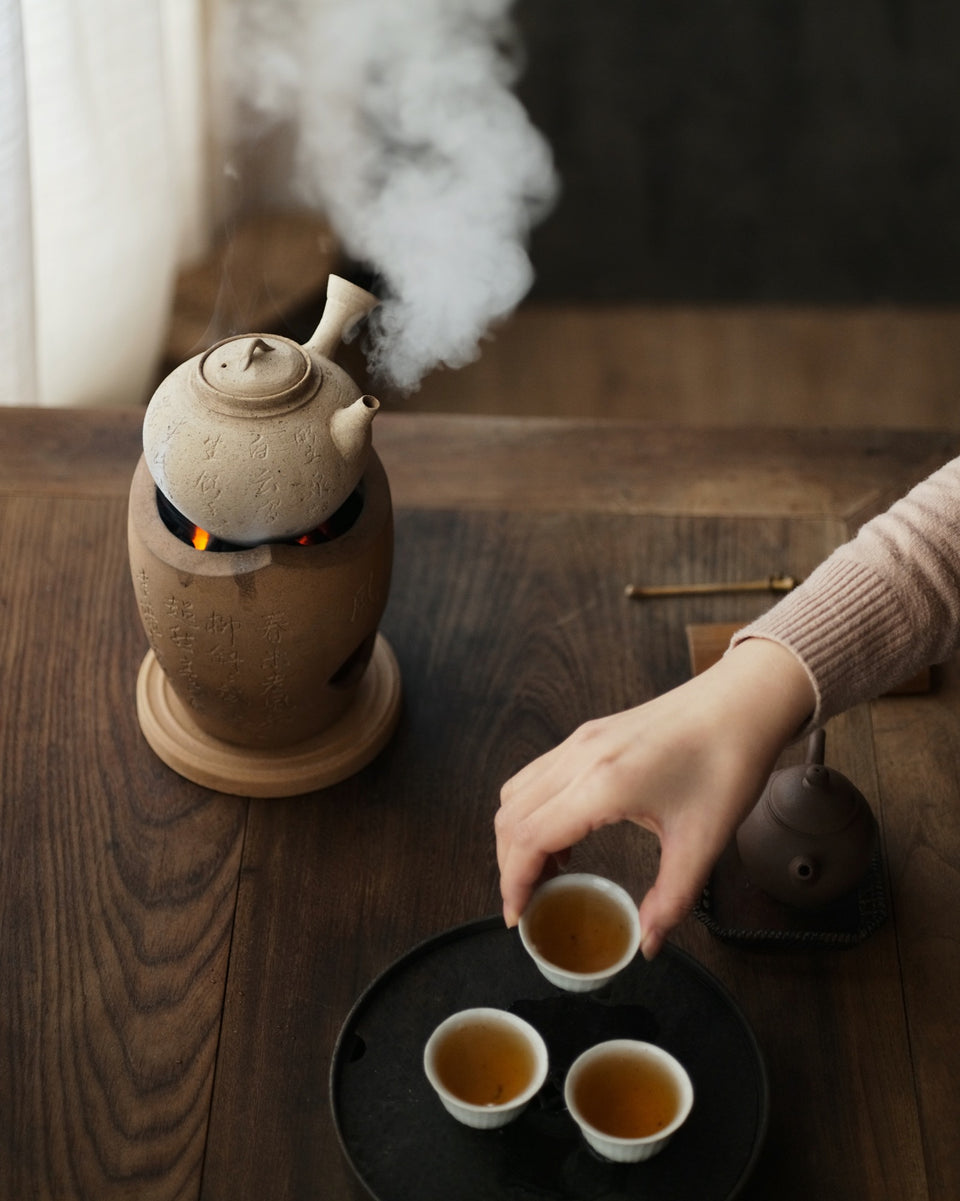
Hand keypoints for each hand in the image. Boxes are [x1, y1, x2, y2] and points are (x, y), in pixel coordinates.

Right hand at [495, 638, 815, 958]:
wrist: (741, 702)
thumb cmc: (726, 763)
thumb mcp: (703, 841)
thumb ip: (671, 899)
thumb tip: (647, 943)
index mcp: (602, 784)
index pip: (529, 837)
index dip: (513, 882)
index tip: (517, 918)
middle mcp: (579, 757)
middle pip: (511, 816)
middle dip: (509, 865)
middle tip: (529, 904)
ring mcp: (580, 741)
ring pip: (517, 792)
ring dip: (518, 836)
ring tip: (545, 873)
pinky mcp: (588, 734)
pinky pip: (538, 775)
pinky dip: (533, 811)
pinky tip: (565, 836)